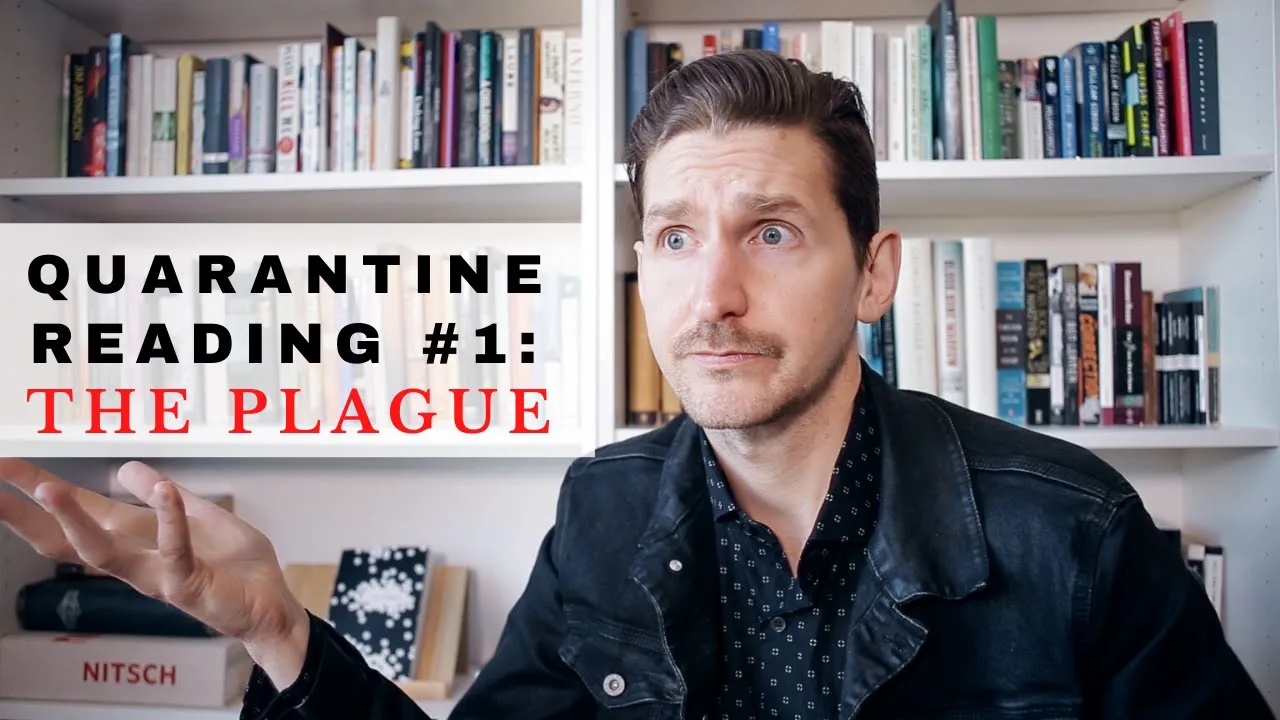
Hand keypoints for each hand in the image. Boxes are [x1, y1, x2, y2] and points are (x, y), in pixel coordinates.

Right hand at [0, 458, 311, 687]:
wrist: (273, 604)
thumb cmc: (238, 569)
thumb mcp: (200, 517)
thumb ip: (165, 497)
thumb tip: (126, 468)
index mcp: (138, 539)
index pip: (80, 511)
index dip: (42, 490)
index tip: (6, 468)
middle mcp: (137, 560)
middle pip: (68, 538)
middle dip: (29, 512)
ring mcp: (158, 576)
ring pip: (103, 552)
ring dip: (76, 520)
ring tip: (49, 489)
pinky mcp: (188, 585)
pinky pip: (173, 551)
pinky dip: (169, 520)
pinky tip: (162, 490)